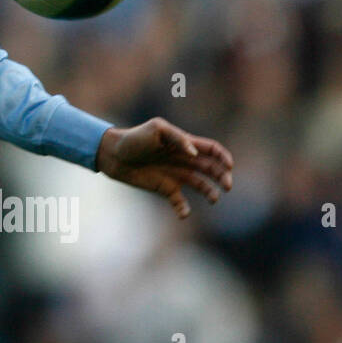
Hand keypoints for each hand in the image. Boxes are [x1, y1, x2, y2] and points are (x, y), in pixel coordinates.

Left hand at [94, 117, 233, 219]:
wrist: (112, 154)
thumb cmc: (134, 138)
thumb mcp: (156, 129)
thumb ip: (178, 138)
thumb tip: (194, 154)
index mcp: (185, 144)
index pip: (212, 150)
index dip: (224, 157)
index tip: (229, 166)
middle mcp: (184, 160)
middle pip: (212, 169)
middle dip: (223, 177)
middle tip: (227, 186)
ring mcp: (176, 175)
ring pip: (202, 186)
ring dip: (211, 193)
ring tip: (214, 199)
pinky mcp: (165, 188)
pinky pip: (180, 202)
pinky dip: (184, 209)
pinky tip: (183, 213)